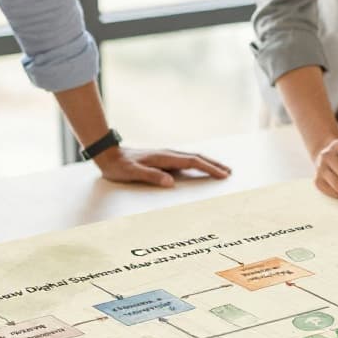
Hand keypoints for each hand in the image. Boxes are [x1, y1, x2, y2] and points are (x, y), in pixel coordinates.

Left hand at [94, 146, 229, 187]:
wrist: (108, 154)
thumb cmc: (119, 166)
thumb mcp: (132, 173)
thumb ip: (151, 177)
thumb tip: (171, 183)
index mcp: (164, 158)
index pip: (193, 162)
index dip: (209, 168)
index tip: (222, 175)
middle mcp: (168, 154)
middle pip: (196, 157)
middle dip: (214, 164)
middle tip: (229, 172)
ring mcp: (166, 156)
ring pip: (192, 158)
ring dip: (207, 163)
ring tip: (220, 170)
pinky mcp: (163, 159)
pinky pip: (185, 161)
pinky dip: (197, 164)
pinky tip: (199, 168)